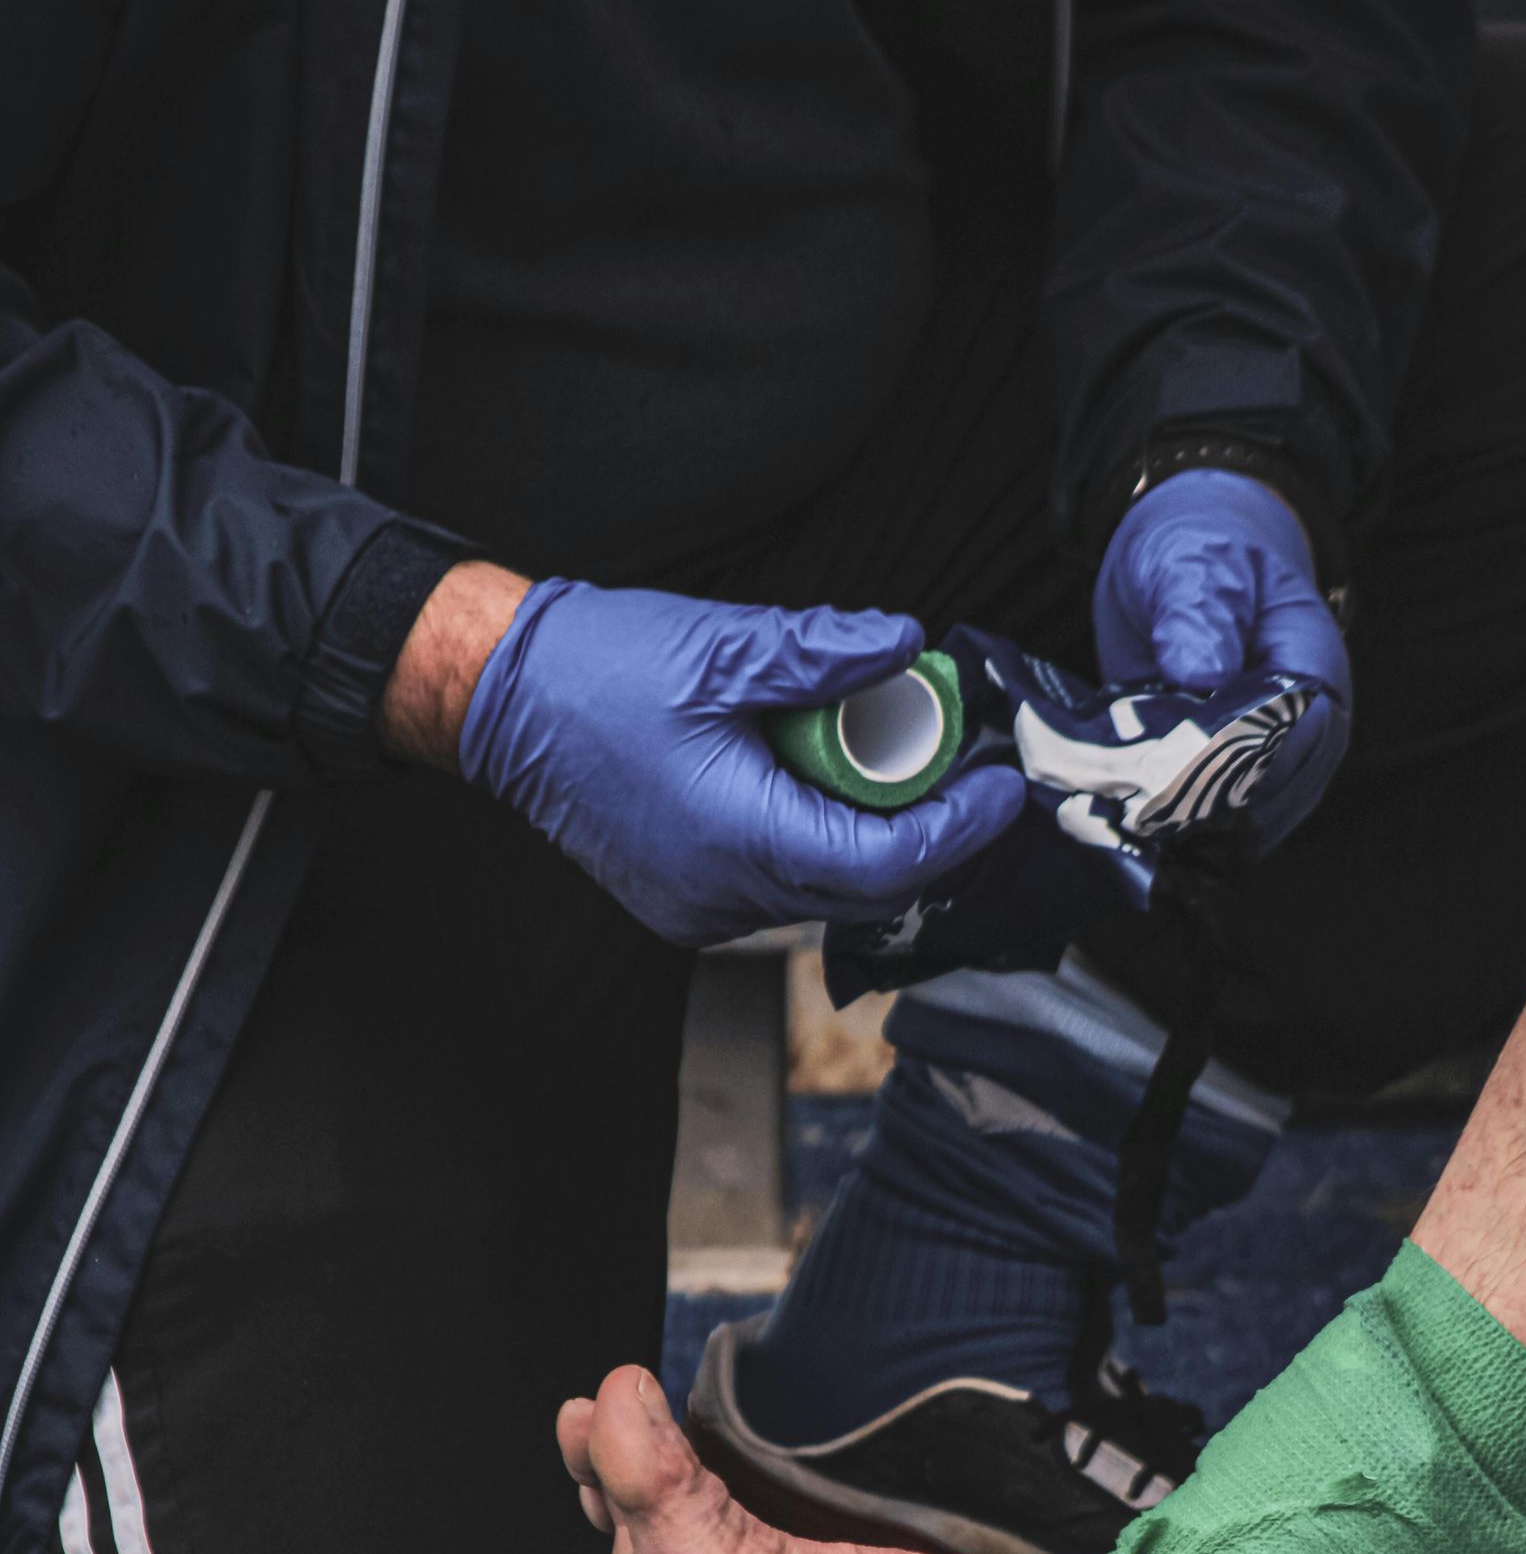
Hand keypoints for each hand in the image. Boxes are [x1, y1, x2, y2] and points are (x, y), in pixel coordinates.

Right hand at [450, 578, 1025, 946]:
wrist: (498, 699)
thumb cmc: (592, 672)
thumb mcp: (724, 645)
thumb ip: (824, 653)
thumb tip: (905, 645)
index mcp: (740, 839)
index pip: (888, 863)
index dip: (958, 827)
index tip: (999, 784)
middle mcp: (723, 895)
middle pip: (866, 888)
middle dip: (925, 830)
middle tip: (959, 762)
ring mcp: (700, 909)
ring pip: (824, 893)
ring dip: (868, 837)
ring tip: (885, 759)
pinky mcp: (684, 902)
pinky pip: (778, 889)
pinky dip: (817, 845)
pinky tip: (819, 787)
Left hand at [1094, 468, 1350, 845]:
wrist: (1188, 560)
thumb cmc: (1202, 550)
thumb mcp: (1192, 561)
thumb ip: (1197, 610)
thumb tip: (1200, 673)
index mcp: (1314, 667)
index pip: (1298, 735)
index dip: (1244, 762)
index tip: (1180, 776)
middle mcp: (1306, 726)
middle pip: (1277, 794)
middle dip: (1212, 808)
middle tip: (1142, 812)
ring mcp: (1273, 760)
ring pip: (1249, 822)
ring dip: (1193, 828)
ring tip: (1133, 823)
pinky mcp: (1232, 779)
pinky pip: (1219, 823)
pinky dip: (1179, 828)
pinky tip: (1135, 826)